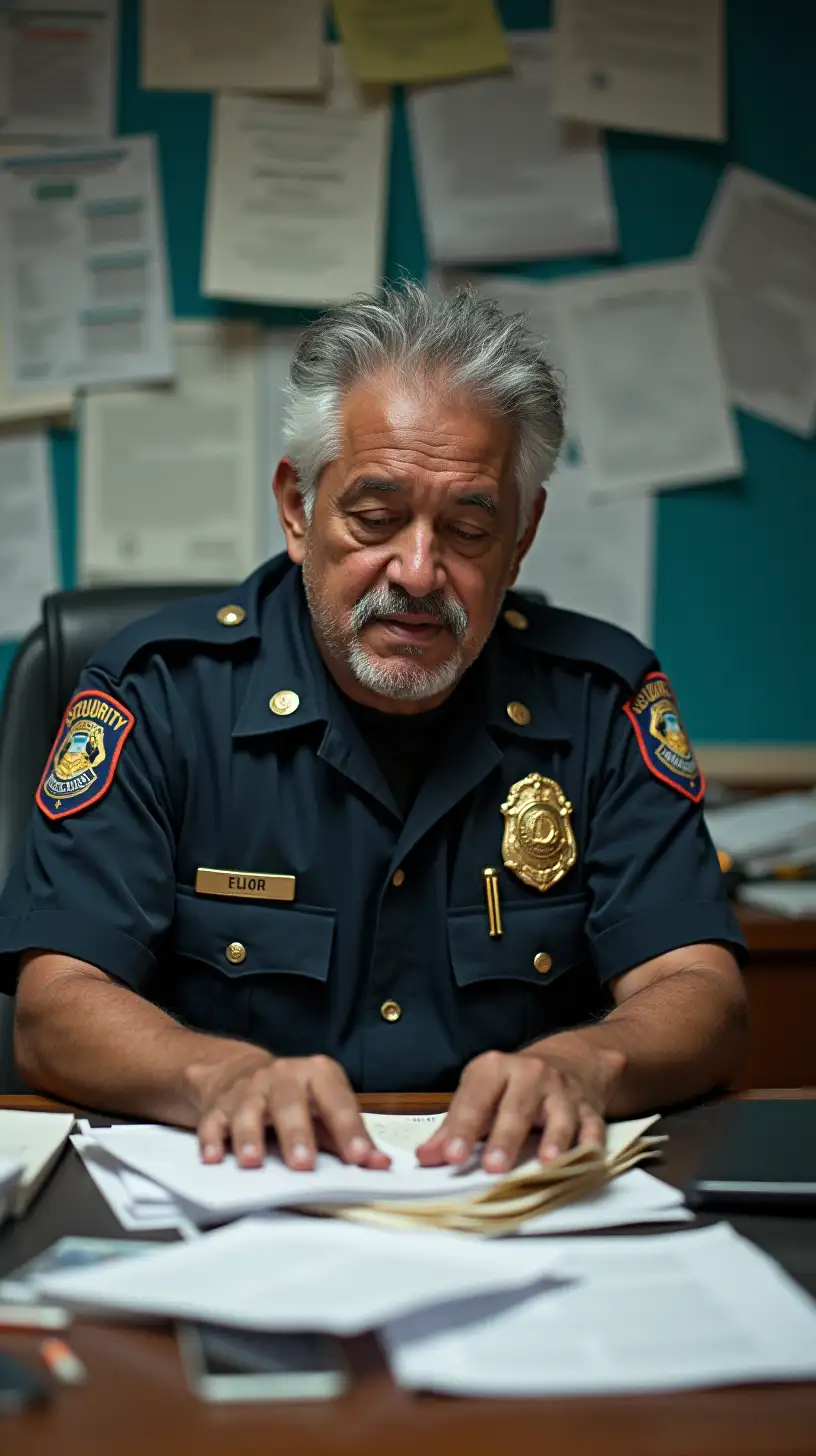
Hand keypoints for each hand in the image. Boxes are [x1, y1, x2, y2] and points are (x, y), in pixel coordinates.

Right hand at [187, 1049, 391, 1172]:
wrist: (242, 1072)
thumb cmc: (296, 1098)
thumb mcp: (326, 1109)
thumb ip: (351, 1137)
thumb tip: (381, 1165)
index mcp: (317, 1074)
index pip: (337, 1102)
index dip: (349, 1130)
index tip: (360, 1158)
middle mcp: (283, 1076)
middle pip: (289, 1102)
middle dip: (296, 1133)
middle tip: (303, 1164)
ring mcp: (248, 1089)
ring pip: (247, 1110)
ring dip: (249, 1136)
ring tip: (253, 1162)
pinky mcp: (219, 1105)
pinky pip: (213, 1122)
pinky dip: (212, 1139)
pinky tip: (213, 1158)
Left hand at [416, 1042, 622, 1173]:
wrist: (571, 1060)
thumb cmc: (514, 1086)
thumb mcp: (480, 1094)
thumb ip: (453, 1127)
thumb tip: (425, 1157)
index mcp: (494, 1068)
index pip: (475, 1099)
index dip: (462, 1128)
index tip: (451, 1155)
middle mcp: (530, 1074)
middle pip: (516, 1107)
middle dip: (505, 1138)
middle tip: (493, 1168)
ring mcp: (562, 1091)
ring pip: (558, 1116)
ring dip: (554, 1140)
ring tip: (547, 1164)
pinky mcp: (589, 1108)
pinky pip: (592, 1126)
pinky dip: (589, 1144)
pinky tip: (584, 1160)